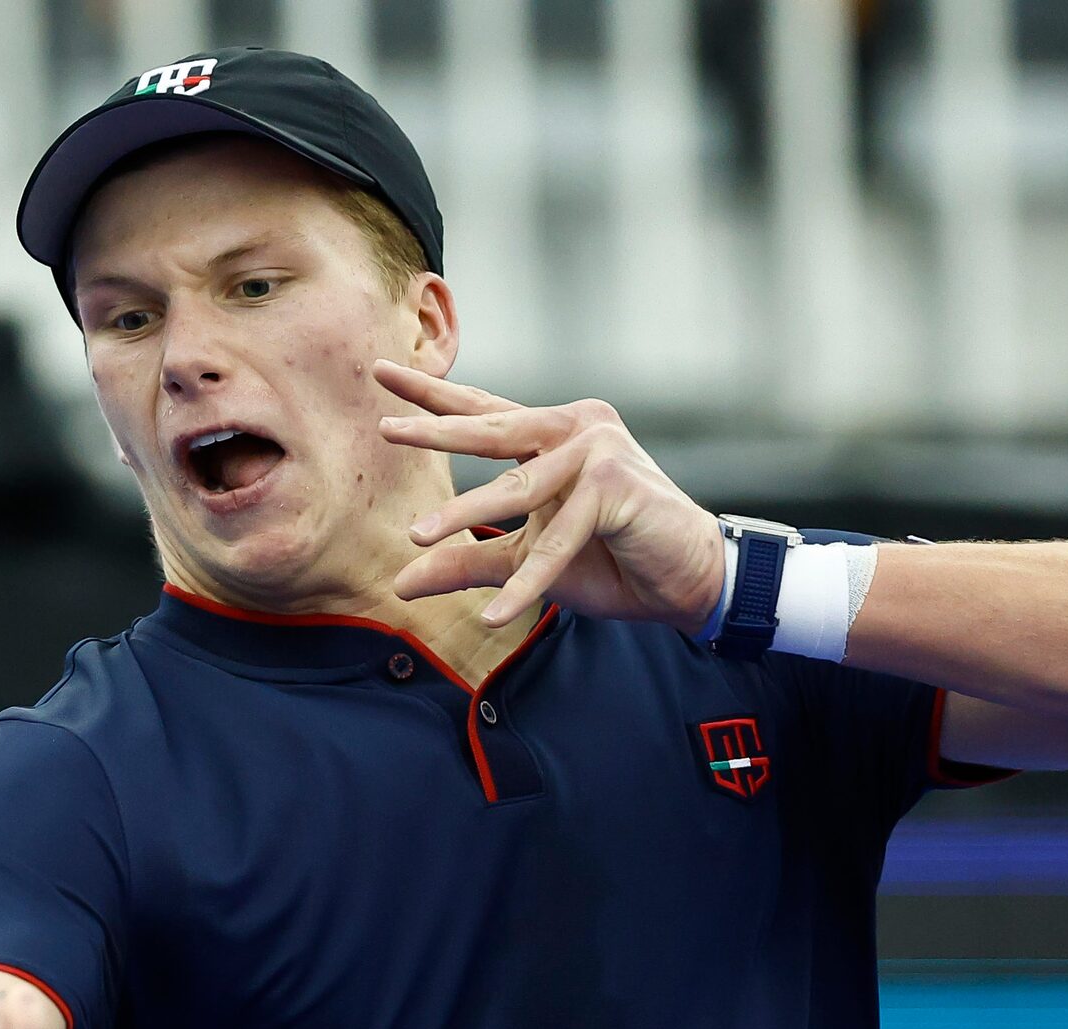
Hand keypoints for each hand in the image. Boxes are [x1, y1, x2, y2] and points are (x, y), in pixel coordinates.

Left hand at [375, 361, 726, 631]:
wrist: (685, 581)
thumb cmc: (611, 561)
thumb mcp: (525, 561)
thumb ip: (467, 563)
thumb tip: (402, 582)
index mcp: (552, 434)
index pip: (483, 410)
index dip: (433, 397)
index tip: (382, 372)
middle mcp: (575, 428)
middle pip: (491, 431)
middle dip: (435, 431)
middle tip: (385, 430)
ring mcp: (599, 451)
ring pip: (517, 488)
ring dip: (465, 515)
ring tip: (416, 538)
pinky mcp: (617, 487)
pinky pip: (557, 541)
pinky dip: (528, 584)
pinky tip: (493, 617)